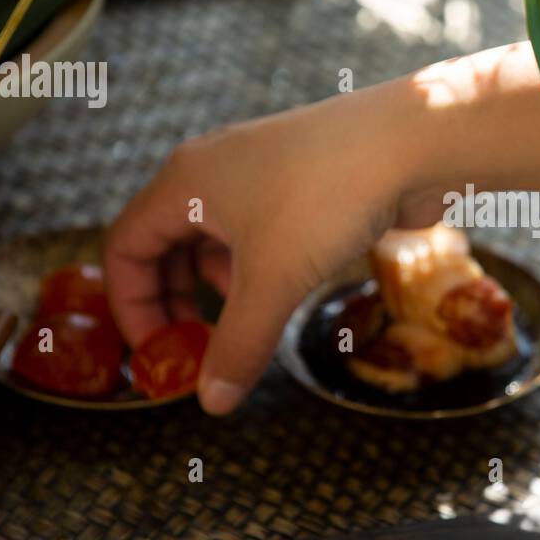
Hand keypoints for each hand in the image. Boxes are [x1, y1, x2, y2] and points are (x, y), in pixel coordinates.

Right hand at [103, 88, 424, 414]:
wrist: (414, 139)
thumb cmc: (331, 195)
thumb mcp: (274, 281)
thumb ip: (239, 344)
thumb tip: (213, 401)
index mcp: (185, 181)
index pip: (125, 246)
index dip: (132, 307)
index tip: (158, 352)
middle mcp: (214, 170)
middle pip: (166, 244)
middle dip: (176, 302)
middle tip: (195, 350)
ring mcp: (259, 171)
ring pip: (216, 238)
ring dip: (219, 287)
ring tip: (243, 322)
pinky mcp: (300, 180)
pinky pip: (258, 231)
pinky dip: (256, 268)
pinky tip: (282, 292)